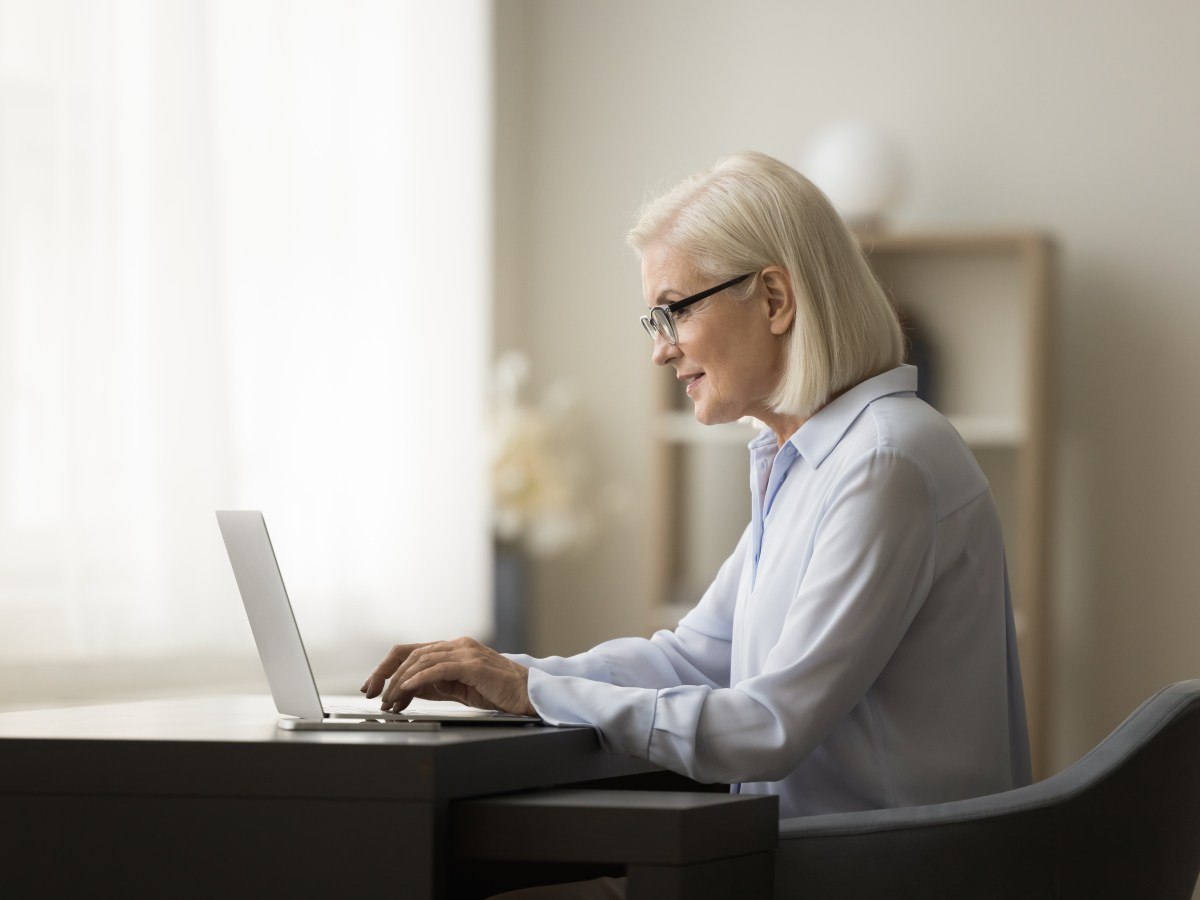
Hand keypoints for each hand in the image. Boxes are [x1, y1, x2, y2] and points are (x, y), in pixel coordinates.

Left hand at [360, 637, 534, 716]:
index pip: (410, 651)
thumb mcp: (458, 688)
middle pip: (410, 653)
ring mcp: (465, 652)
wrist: (527, 693)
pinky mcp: (473, 665)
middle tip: (373, 695)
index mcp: (452, 648)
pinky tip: (406, 690)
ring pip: (421, 660)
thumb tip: (407, 691)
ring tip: (389, 700)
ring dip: (399, 682)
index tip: (371, 685)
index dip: (386, 667)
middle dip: (386, 674)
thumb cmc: (497, 691)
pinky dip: (418, 679)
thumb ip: (435, 685)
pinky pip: (438, 668)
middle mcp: (457, 645)